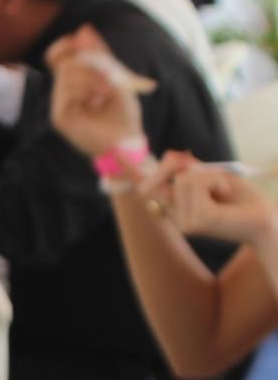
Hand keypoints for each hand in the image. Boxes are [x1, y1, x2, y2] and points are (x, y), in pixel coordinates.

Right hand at [47, 24, 147, 158]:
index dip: (64, 45)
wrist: (128, 144)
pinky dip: (87, 89)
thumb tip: (83, 29)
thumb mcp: (117, 77)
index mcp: (73, 86)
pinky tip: (97, 102)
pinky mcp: (60, 118)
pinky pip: (67, 90)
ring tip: (106, 92)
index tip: (79, 40)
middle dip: (91, 62)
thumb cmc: (124, 116)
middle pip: (65, 61)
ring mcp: (59, 107)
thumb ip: (100, 54)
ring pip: (67, 73)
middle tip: (110, 75)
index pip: (55, 57)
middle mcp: (62, 96)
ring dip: (92, 77)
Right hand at [143, 156, 277, 248]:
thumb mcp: (210, 176)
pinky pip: (196, 185)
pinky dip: (215, 182)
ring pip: (183, 179)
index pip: (149, 188)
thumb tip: (170, 157)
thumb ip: (187, 168)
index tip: (117, 156)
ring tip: (224, 191)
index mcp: (177, 208)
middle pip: (167, 175)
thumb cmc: (241, 198)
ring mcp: (183, 223)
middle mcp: (176, 217)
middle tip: (219, 182)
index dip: (133, 171)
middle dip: (190, 167)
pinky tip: (225, 196)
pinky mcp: (195, 223)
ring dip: (209, 176)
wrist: (265, 218)